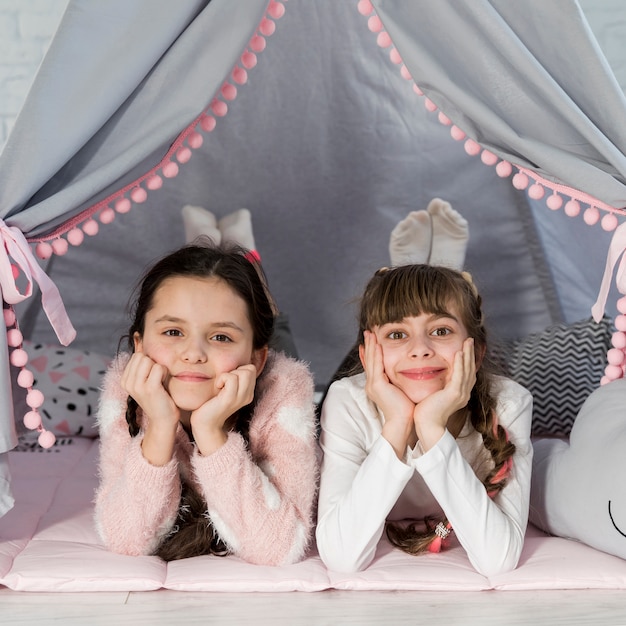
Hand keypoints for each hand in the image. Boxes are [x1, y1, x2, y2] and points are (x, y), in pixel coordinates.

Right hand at [121, 352, 179, 464]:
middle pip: (143, 356)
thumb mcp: (147, 377)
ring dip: (160, 369)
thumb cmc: (159, 396)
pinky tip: (163, 386)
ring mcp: (137, 386)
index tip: (152, 378)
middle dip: (154, 364)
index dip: (150, 363)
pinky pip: (159, 368)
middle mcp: (127, 382)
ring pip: (150, 361)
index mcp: (125, 379)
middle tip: (157, 380)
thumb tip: (137, 335)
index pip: (138, 355)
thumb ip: (142, 360)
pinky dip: (165, 373)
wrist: (164, 419)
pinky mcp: (149, 389)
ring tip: (160, 383)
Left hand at [190, 363, 257, 455]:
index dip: (239, 369)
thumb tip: (232, 365)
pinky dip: (223, 378)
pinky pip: (232, 378)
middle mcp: (248, 396)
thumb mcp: (226, 390)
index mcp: (248, 393)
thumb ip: (233, 380)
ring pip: (244, 372)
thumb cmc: (211, 404)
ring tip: (221, 385)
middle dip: (236, 370)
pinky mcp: (230, 399)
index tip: (228, 380)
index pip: (251, 369)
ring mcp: (240, 398)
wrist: (205, 424)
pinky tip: (217, 387)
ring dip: (229, 374)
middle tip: (225, 382)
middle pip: (250, 369)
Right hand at [361, 330, 415, 458]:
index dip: (369, 353)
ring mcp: (373, 384)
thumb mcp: (401, 391)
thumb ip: (400, 381)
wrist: (403, 422)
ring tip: (370, 333)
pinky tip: (377, 344)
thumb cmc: (406, 409)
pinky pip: (376, 366)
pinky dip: (376, 354)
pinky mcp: (377, 385)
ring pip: (371, 360)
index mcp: (377, 386)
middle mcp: (372, 384)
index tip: (369, 342)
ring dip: (370, 345)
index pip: (371, 365)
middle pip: (368, 360)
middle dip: (368, 345)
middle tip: (368, 332)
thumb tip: (407, 373)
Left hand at [413, 337, 475, 450]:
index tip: (466, 347)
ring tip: (467, 342)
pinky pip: (459, 376)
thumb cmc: (426, 412)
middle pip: (470, 369)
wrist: (426, 425)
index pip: (466, 373)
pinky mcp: (454, 394)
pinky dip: (460, 364)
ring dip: (467, 354)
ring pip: (467, 370)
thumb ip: (438, 385)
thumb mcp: (434, 394)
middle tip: (470, 340)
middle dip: (470, 354)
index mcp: (459, 394)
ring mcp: (461, 394)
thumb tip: (432, 374)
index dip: (467, 360)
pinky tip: (459, 353)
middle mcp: (463, 393)